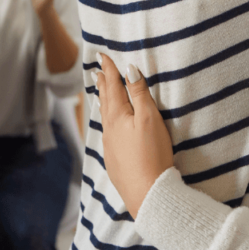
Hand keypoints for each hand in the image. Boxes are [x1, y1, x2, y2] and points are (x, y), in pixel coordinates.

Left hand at [95, 53, 174, 218]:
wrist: (147, 194)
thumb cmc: (152, 154)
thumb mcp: (149, 119)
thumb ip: (140, 93)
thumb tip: (129, 69)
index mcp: (117, 116)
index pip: (113, 87)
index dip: (109, 70)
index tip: (101, 56)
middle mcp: (109, 130)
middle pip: (105, 101)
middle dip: (103, 84)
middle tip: (97, 71)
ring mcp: (111, 147)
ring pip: (105, 118)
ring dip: (103, 102)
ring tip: (100, 93)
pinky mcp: (115, 161)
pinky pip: (108, 134)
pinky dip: (107, 122)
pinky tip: (110, 127)